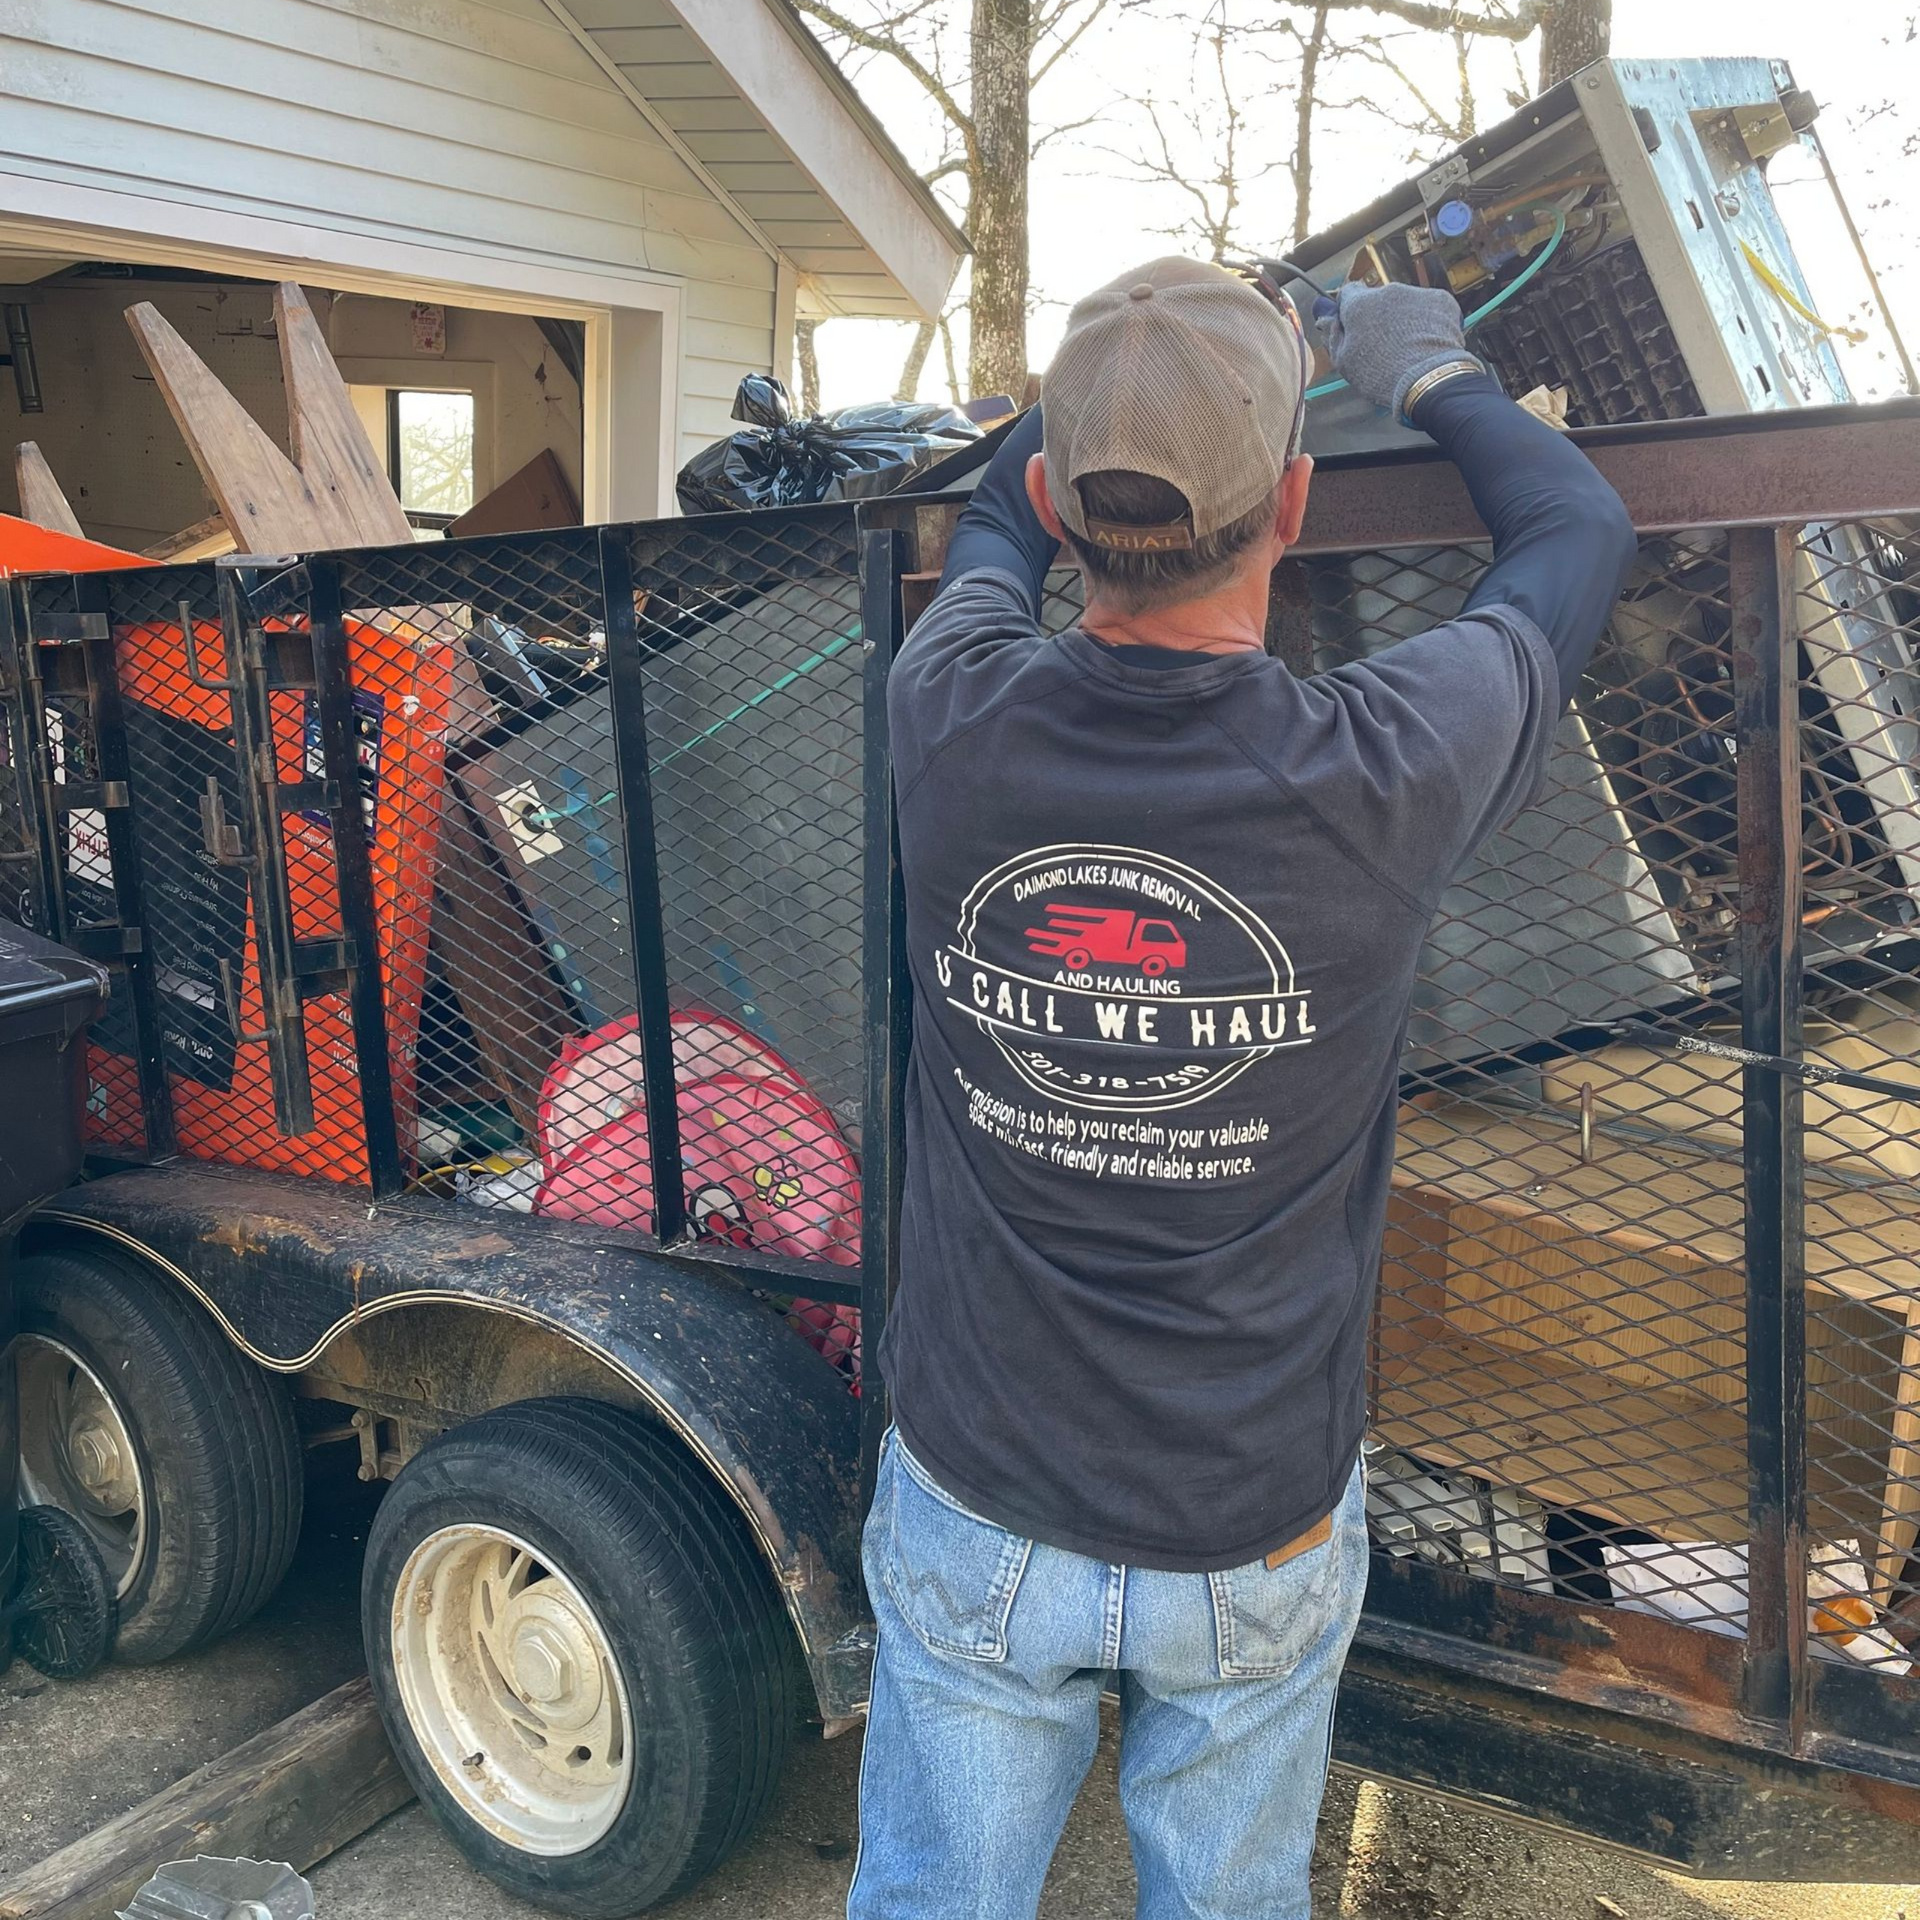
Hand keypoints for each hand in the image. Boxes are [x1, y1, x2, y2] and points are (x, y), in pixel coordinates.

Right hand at [1315, 281, 1481, 422]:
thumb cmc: (1380, 375)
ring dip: (1404, 318)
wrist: (1427, 379)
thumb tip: (1326, 319)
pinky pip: (1429, 307)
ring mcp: (1416, 293)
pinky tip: (1428, 342)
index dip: (1349, 309)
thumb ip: (1333, 335)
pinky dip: (1428, 320)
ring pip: (1405, 302)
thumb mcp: (1345, 363)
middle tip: (1384, 344)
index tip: (1354, 325)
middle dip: (1379, 315)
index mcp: (1360, 304)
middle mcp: (1387, 291)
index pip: (1348, 292)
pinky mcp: (1441, 299)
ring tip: (1409, 347)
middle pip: (1379, 299)